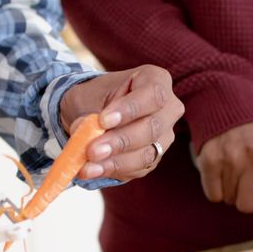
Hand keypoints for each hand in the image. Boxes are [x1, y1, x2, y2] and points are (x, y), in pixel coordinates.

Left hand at [59, 65, 183, 181]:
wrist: (94, 116)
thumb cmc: (94, 99)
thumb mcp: (85, 98)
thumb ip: (86, 114)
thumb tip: (84, 132)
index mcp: (155, 80)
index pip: (152, 95)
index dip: (130, 109)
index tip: (103, 121)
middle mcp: (168, 109)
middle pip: (152, 128)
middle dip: (120, 141)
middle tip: (92, 150)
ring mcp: (164, 136)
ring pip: (147, 153)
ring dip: (115, 161)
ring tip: (88, 166)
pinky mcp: (154, 158)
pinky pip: (138, 168)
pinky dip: (113, 170)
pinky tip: (93, 171)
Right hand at [195, 121, 252, 214]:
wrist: (231, 107)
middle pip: (247, 204)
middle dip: (248, 200)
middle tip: (248, 185)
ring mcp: (229, 159)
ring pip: (229, 201)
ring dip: (233, 193)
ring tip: (236, 175)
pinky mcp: (209, 160)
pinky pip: (213, 195)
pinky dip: (217, 190)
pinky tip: (223, 175)